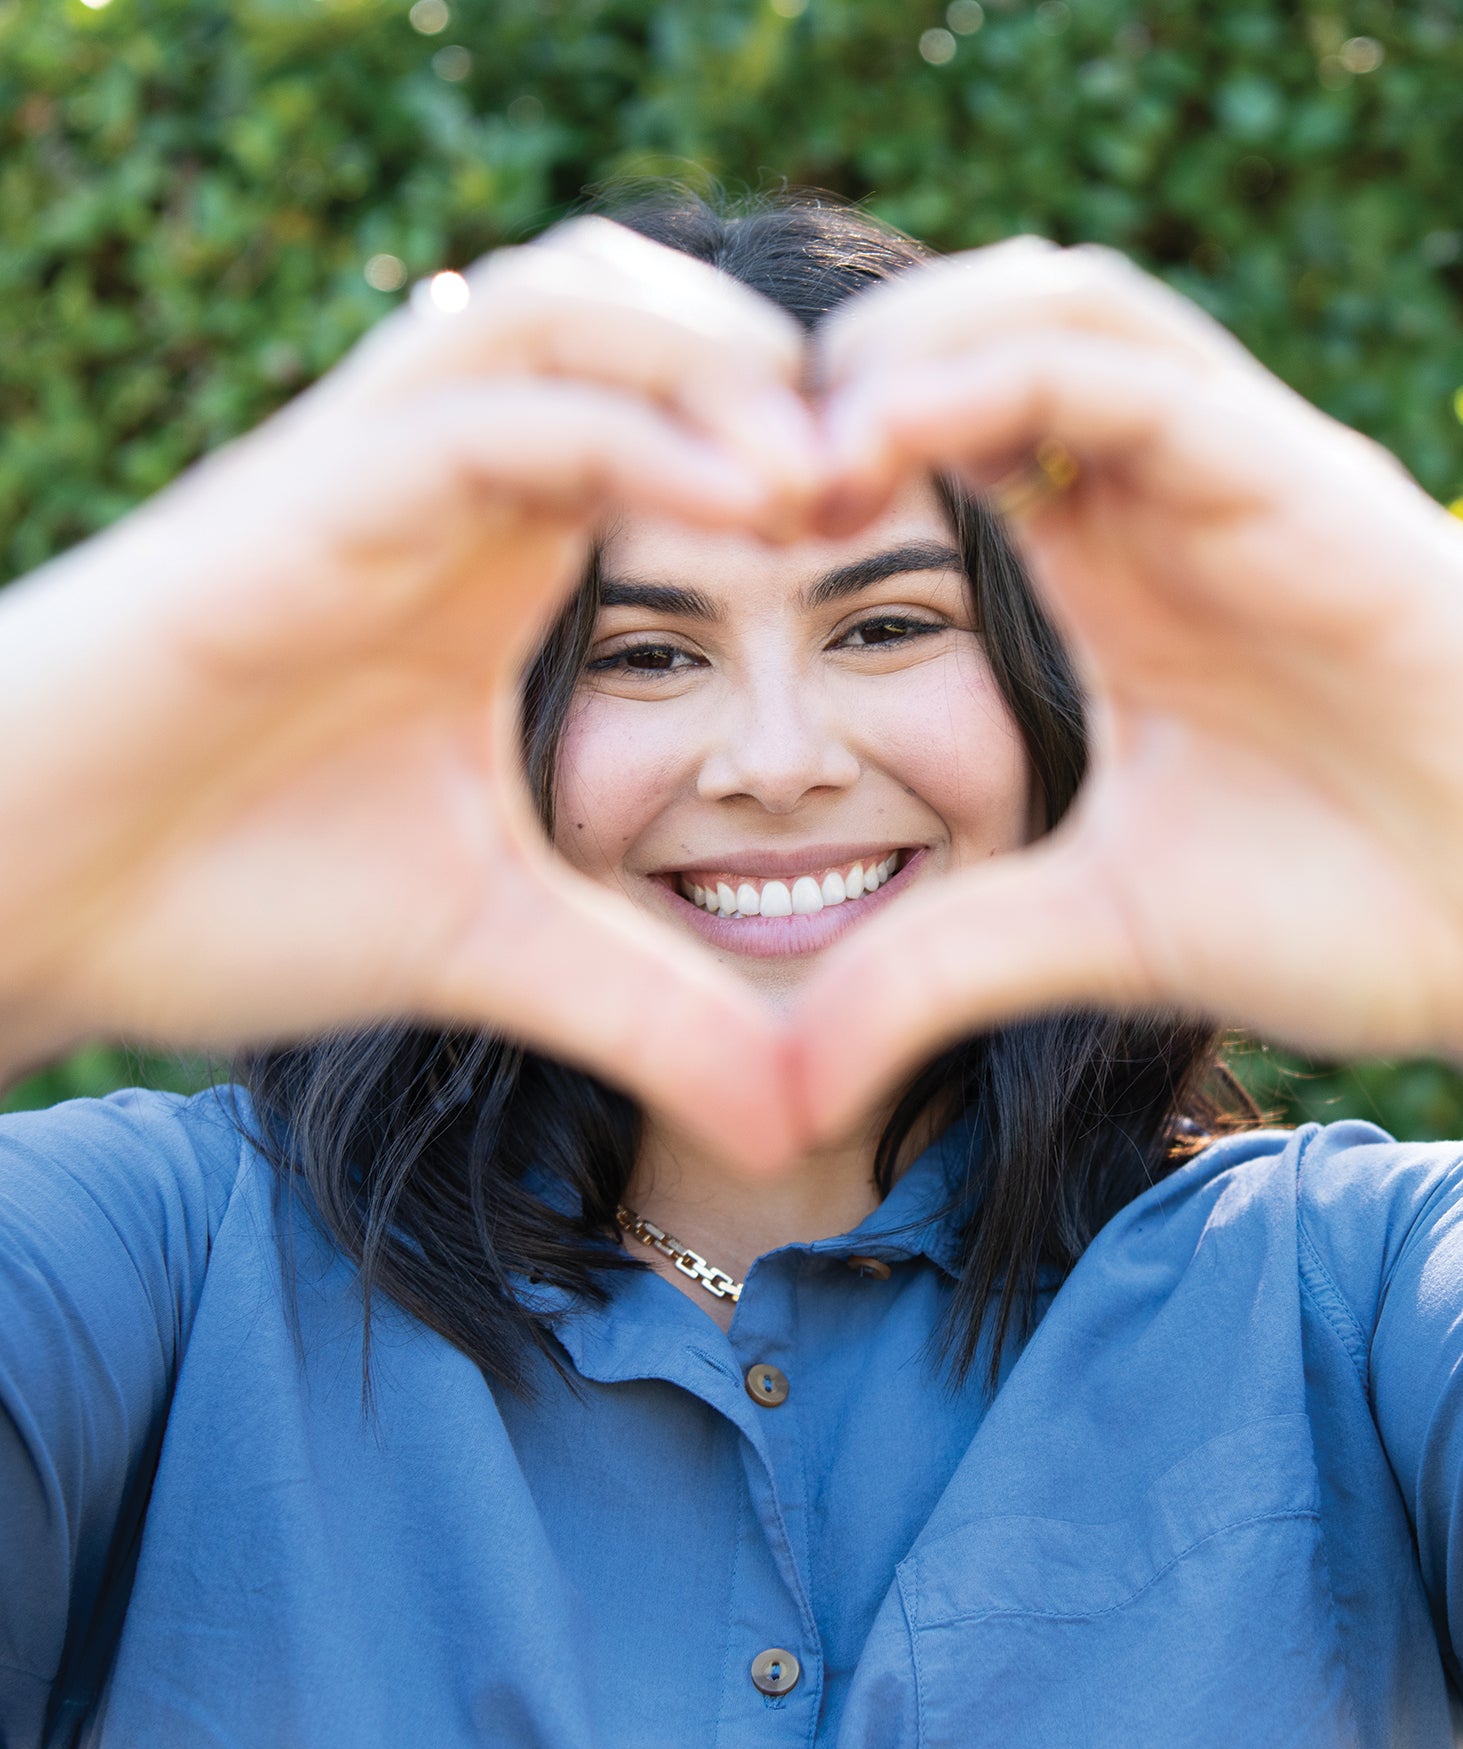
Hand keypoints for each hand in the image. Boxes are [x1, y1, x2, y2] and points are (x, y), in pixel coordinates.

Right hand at [0, 220, 824, 1170]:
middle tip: (896, 490)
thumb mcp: (495, 953)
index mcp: (501, 560)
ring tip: (826, 483)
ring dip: (720, 367)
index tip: (908, 548)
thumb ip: (652, 1009)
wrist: (25, 896)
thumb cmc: (226, 896)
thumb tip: (805, 1116)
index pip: (677, 418)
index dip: (808, 449)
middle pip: (647, 313)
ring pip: (574, 303)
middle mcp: (449, 488)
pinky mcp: (304, 496)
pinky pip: (493, 399)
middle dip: (790, 376)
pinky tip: (741, 504)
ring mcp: (373, 473)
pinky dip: (631, 426)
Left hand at [796, 238, 1462, 1136]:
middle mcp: (1163, 499)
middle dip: (840, 381)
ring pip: (1051, 309)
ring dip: (904, 350)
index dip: (819, 464)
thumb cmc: (1346, 909)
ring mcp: (1231, 472)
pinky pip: (1124, 370)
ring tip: (786, 456)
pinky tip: (877, 442)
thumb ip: (936, 970)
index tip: (711, 541)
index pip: (946, 441)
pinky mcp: (1291, 477)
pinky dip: (994, 375)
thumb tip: (788, 1086)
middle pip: (981, 336)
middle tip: (721, 476)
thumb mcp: (1089, 931)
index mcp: (1112, 575)